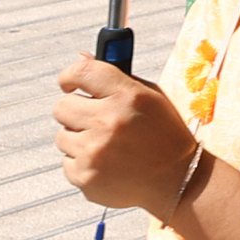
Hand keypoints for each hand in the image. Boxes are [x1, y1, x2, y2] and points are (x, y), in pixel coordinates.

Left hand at [53, 61, 199, 214]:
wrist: (178, 180)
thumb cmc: (164, 135)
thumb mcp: (151, 97)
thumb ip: (116, 77)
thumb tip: (80, 58)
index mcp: (128, 96)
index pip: (82, 72)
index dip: (69, 76)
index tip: (69, 83)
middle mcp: (109, 122)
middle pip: (62, 106)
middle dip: (75, 111)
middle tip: (93, 119)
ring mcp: (95, 152)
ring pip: (62, 136)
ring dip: (79, 139)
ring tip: (106, 146)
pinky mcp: (86, 177)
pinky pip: (67, 162)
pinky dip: (83, 163)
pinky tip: (107, 165)